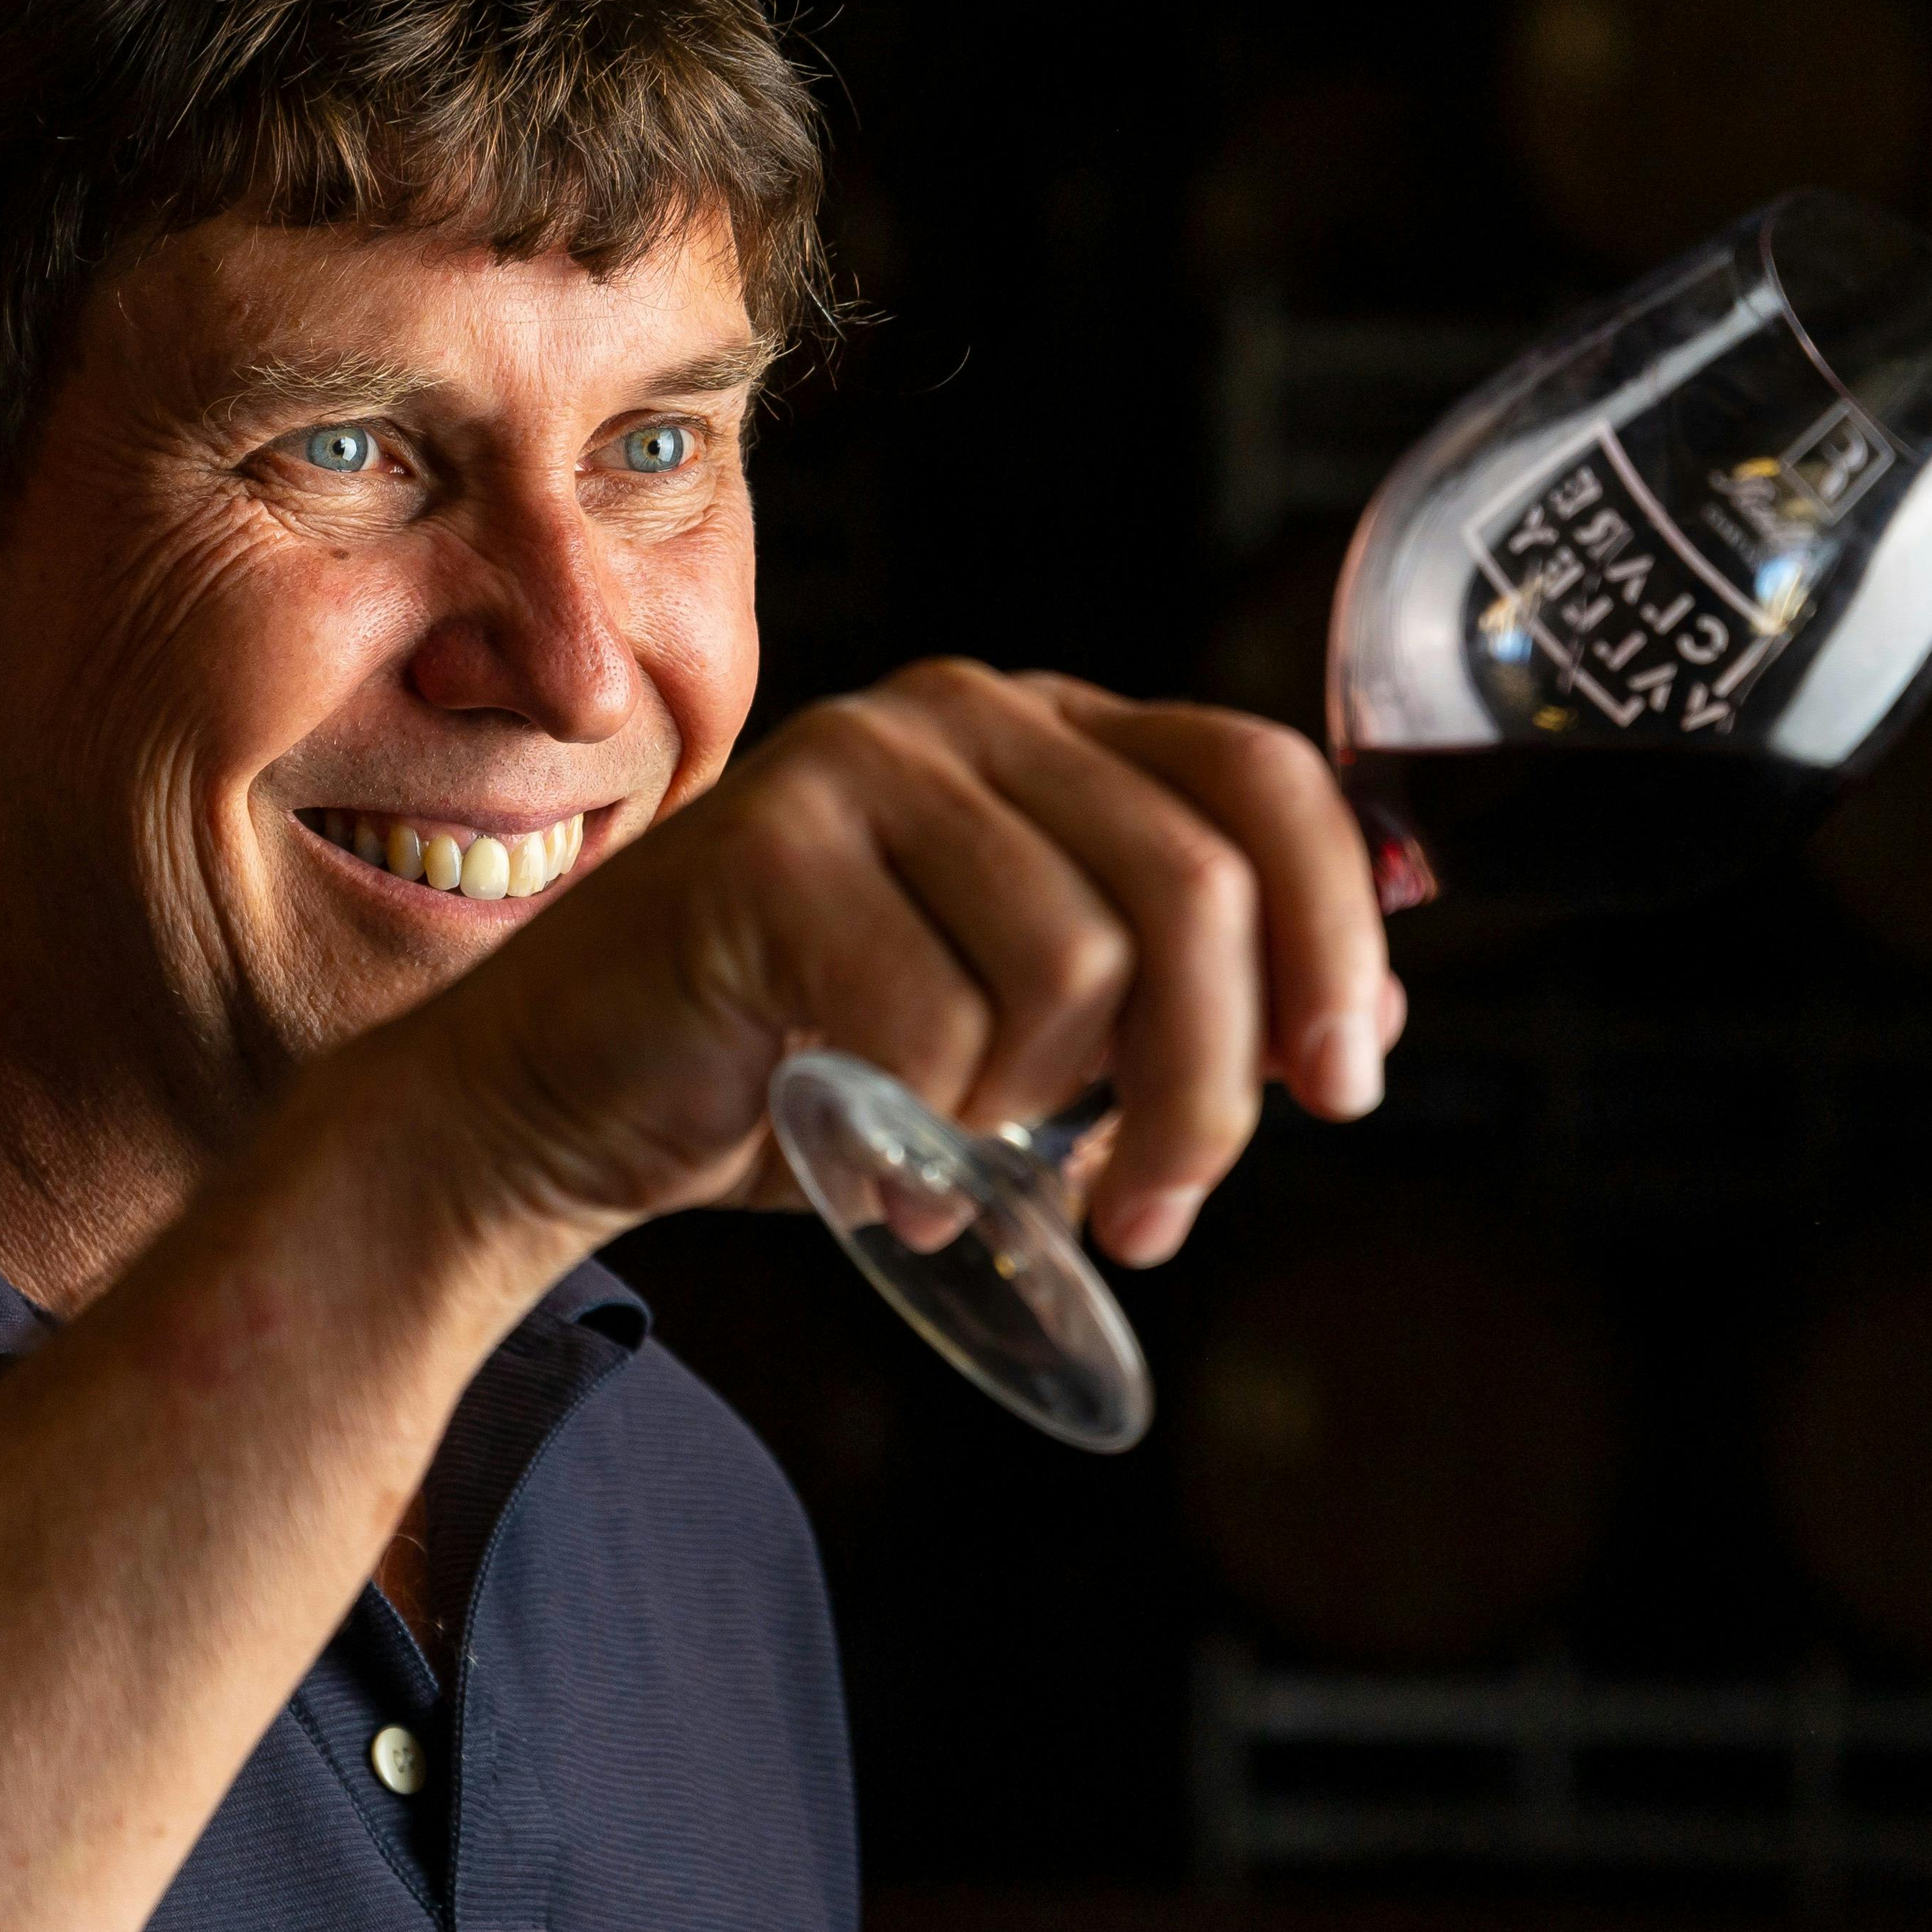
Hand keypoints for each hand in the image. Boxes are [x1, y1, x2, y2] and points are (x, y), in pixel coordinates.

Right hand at [325, 661, 1401, 1270]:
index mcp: (1044, 735)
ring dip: (1034, 1117)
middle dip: (1208, 1088)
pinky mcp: (767, 843)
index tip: (1343, 1087)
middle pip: (1197, 885)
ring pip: (1077, 961)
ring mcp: (860, 762)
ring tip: (950, 1166)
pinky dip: (920, 1132)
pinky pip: (936, 1017)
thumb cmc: (798, 1071)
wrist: (556, 1107)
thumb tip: (1374, 1011)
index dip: (1338, 934)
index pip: (1263, 779)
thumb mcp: (1028, 1043)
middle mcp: (963, 714)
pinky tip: (867, 1164)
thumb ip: (1174, 1009)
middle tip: (1152, 1217)